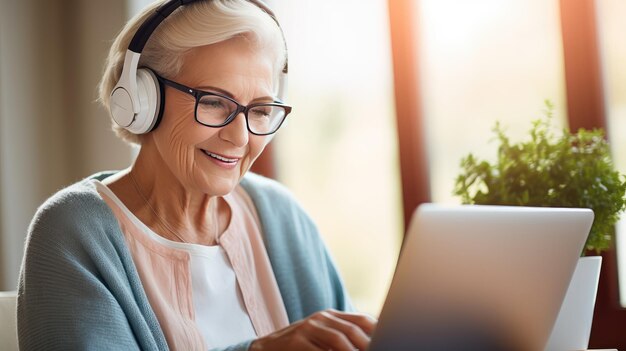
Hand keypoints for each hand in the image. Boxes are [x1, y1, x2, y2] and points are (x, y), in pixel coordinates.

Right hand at [250, 309, 376, 350]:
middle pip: (352, 330)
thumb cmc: (299, 347)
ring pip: (338, 340)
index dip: (377, 330)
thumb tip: (369, 344)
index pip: (360, 320)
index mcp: (330, 316)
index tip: (389, 340)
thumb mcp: (321, 338)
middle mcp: (320, 318)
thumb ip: (342, 338)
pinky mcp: (296, 342)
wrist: (264, 349)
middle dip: (368, 345)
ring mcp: (307, 328)